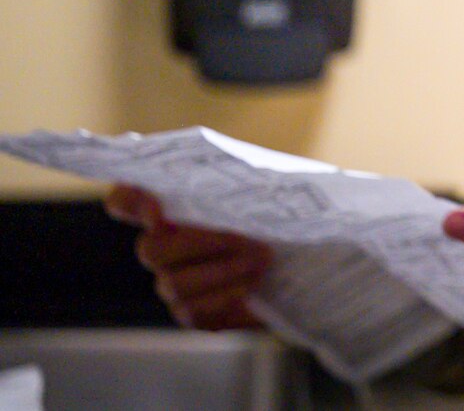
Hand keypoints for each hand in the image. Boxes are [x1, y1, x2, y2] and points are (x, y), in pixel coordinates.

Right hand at [106, 184, 269, 330]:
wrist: (308, 256)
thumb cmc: (283, 213)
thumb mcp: (268, 187)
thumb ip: (241, 181)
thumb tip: (236, 185)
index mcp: (173, 206)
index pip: (125, 201)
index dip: (131, 202)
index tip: (158, 209)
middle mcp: (163, 246)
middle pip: (151, 248)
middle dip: (200, 242)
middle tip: (244, 237)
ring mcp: (173, 281)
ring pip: (174, 282)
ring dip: (222, 269)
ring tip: (262, 258)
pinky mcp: (192, 312)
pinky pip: (194, 310)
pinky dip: (226, 295)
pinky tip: (253, 285)